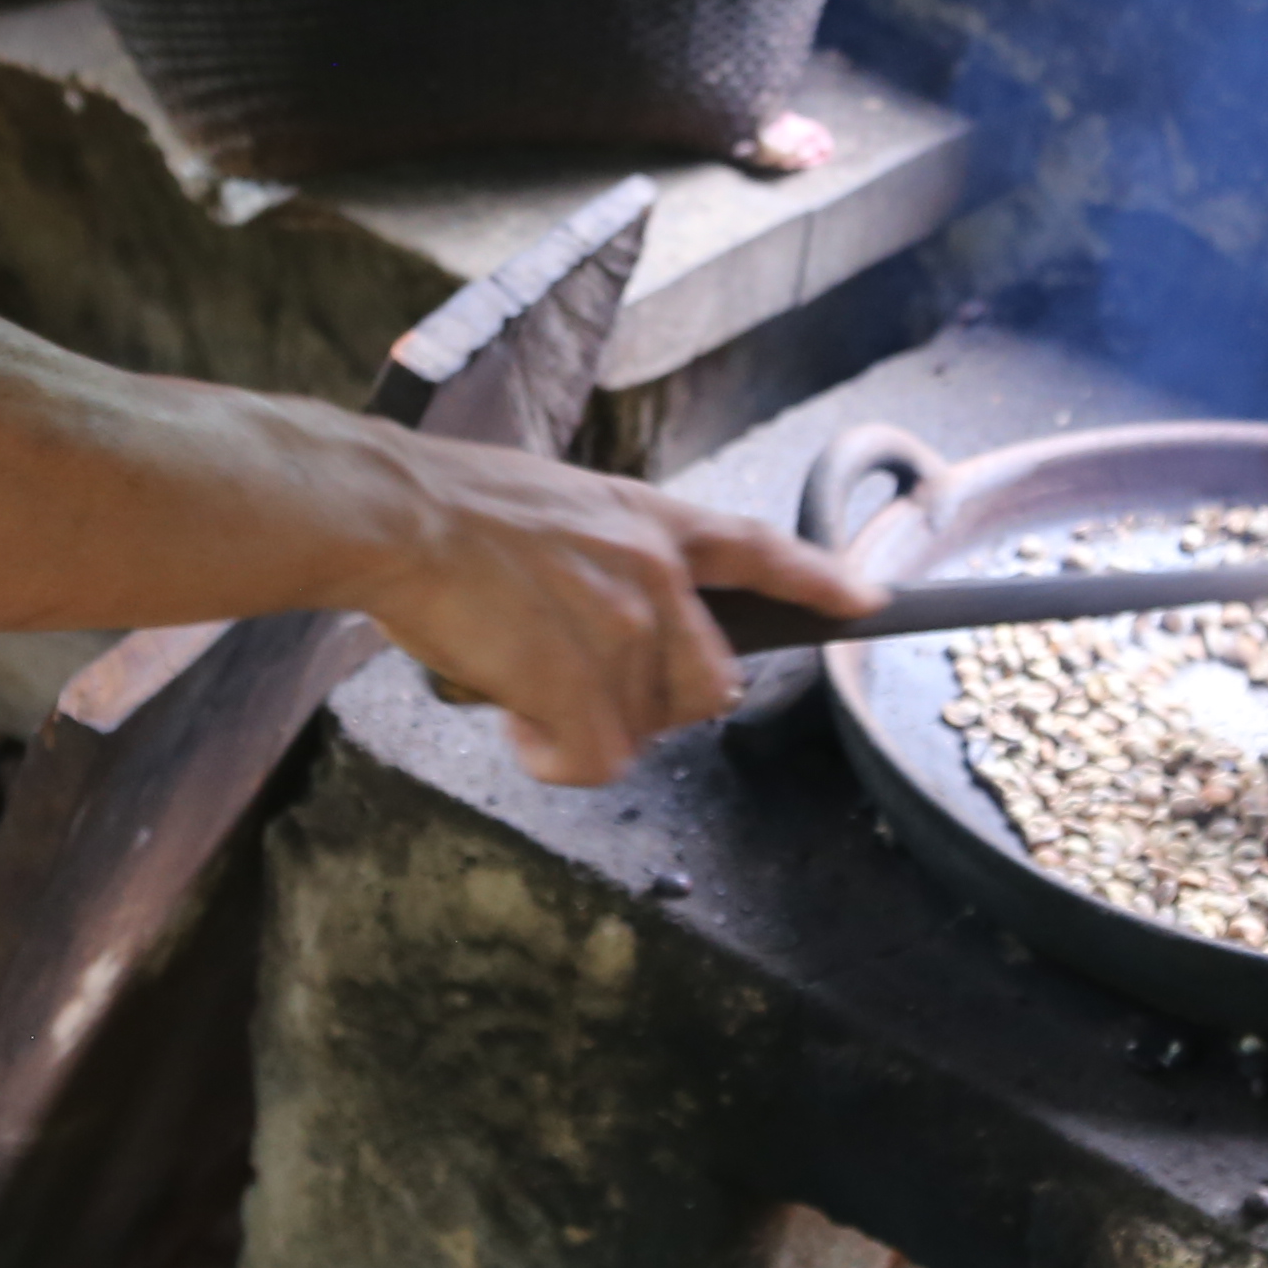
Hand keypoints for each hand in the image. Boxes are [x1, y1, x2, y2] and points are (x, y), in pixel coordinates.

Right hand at [356, 438, 876, 786]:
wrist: (399, 516)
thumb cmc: (456, 509)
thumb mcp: (566, 506)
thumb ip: (615, 558)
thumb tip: (618, 624)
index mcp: (653, 521)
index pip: (760, 551)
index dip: (819, 581)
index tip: (868, 602)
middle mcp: (657, 577)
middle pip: (710, 685)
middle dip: (654, 702)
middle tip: (580, 686)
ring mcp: (624, 633)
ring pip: (645, 728)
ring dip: (586, 726)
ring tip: (524, 685)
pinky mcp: (581, 685)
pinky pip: (596, 761)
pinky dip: (553, 757)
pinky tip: (516, 720)